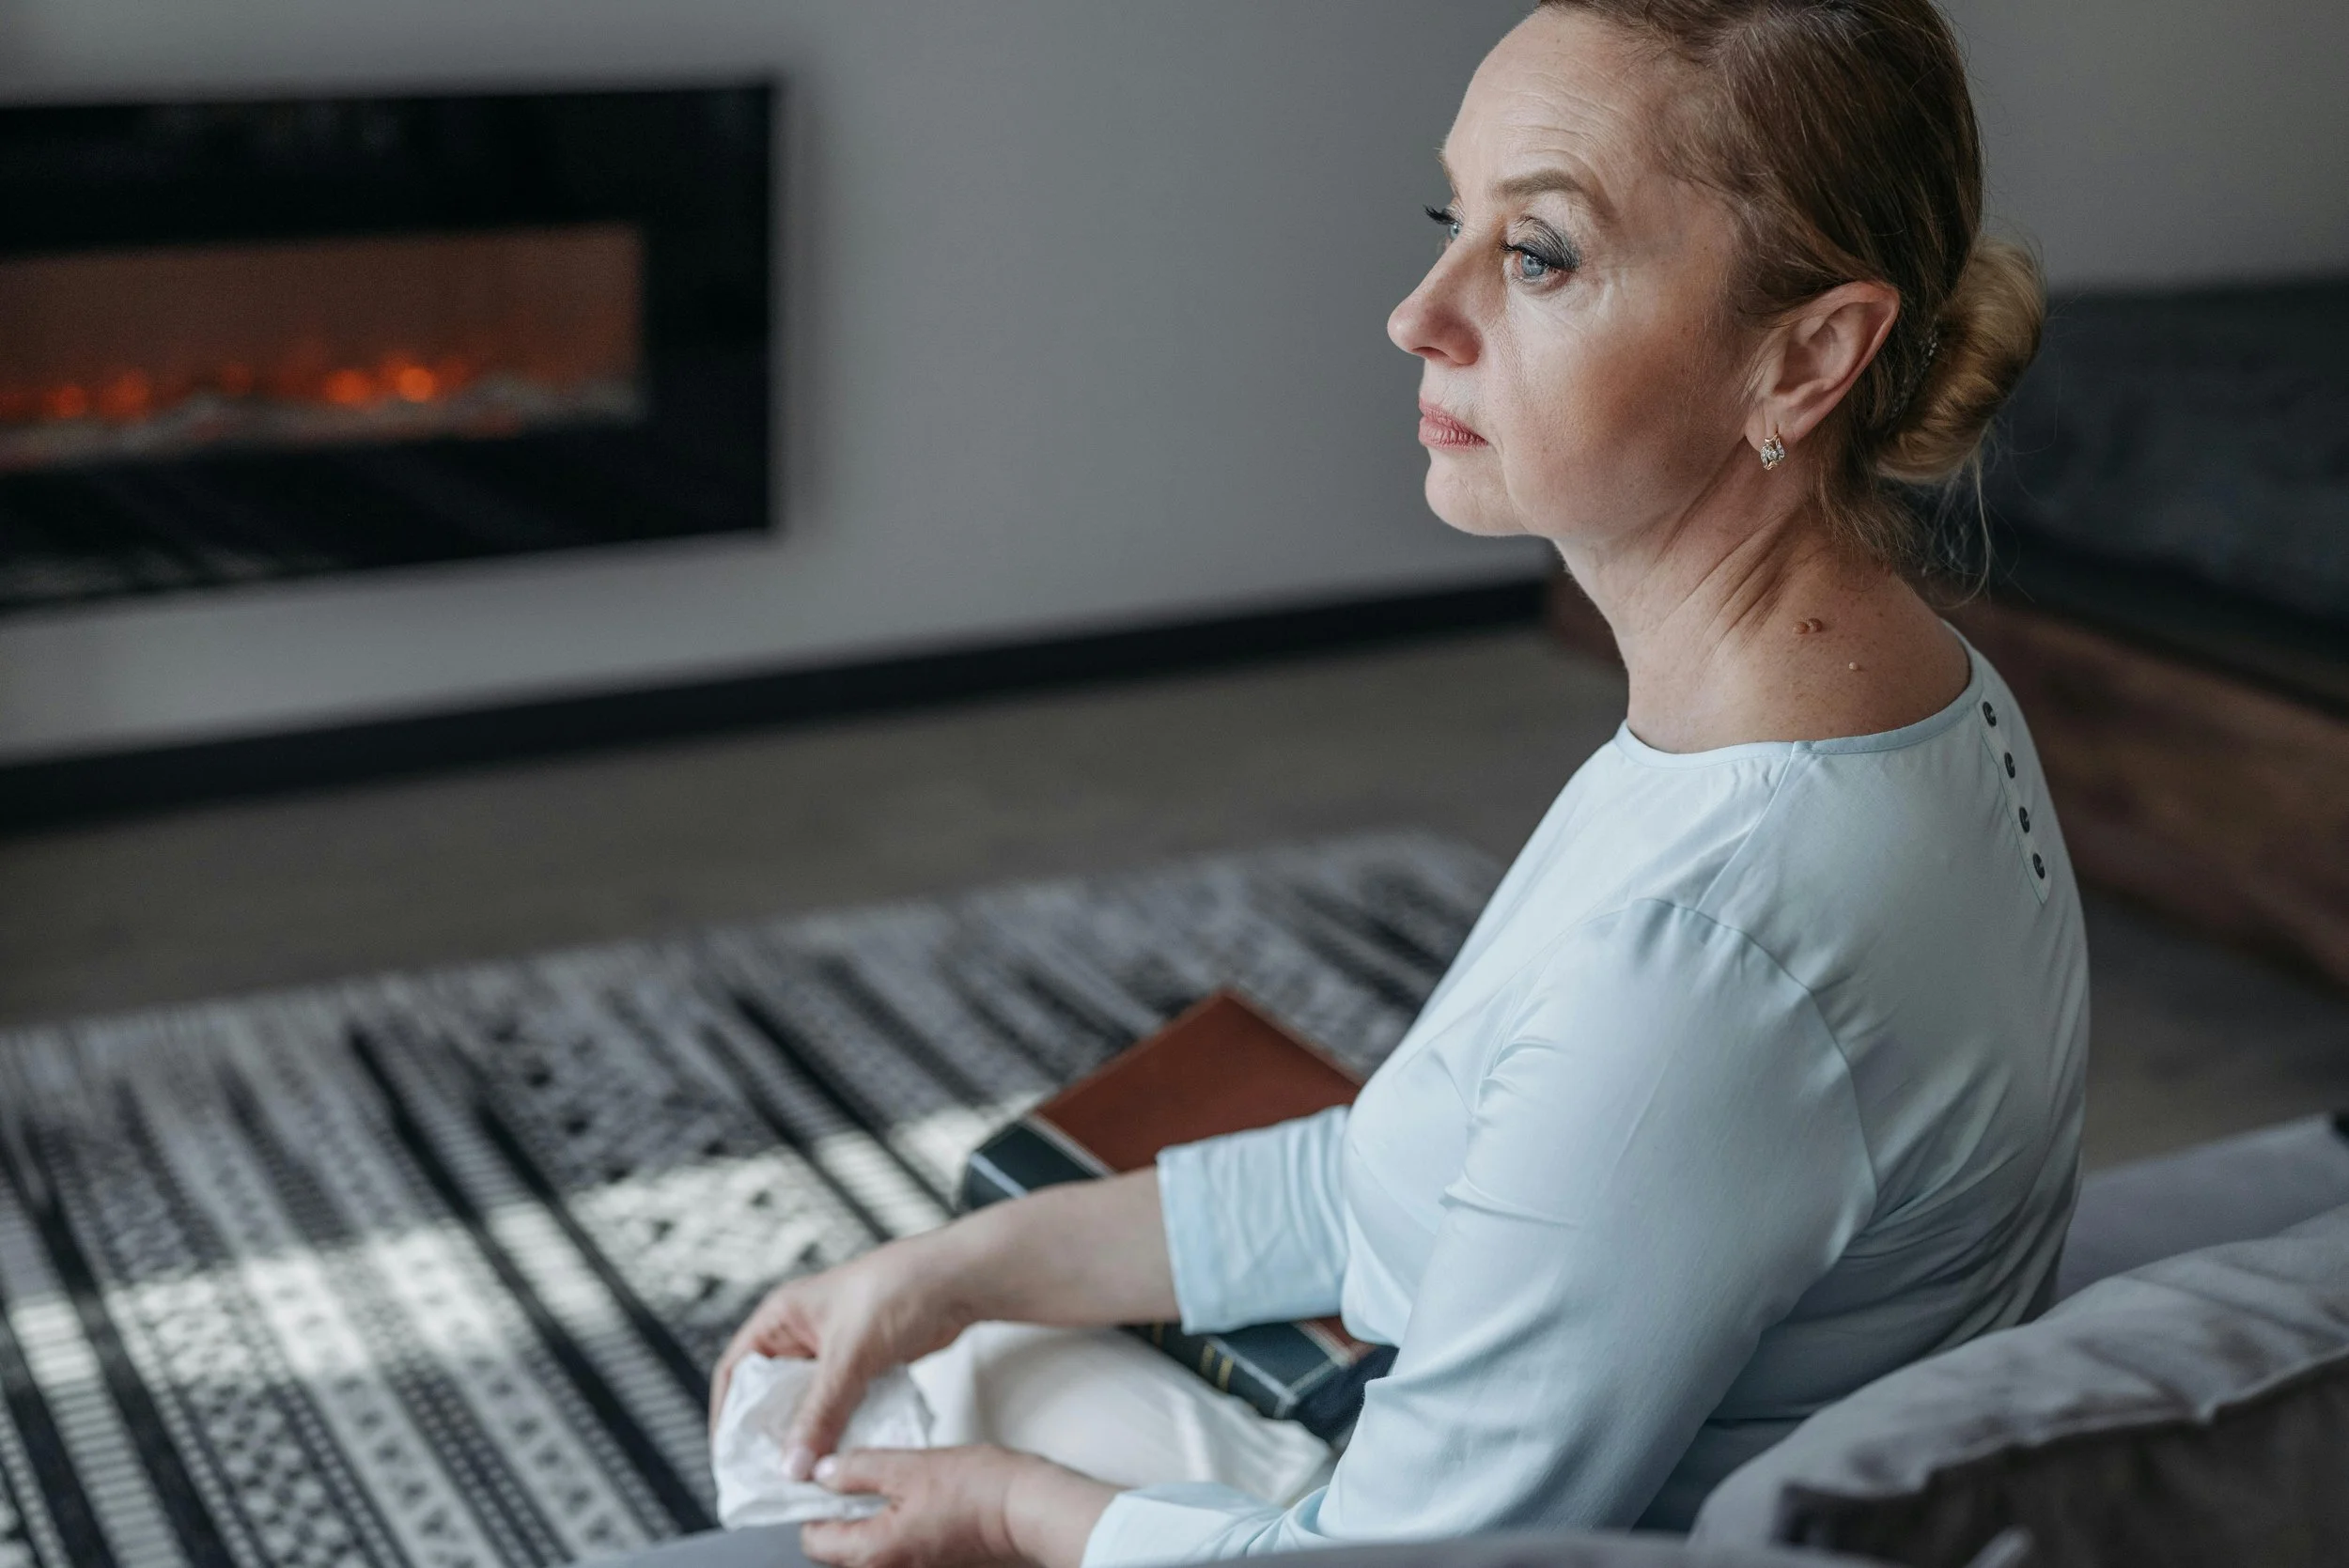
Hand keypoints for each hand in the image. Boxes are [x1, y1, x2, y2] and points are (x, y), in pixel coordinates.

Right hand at [709, 1235, 970, 1476]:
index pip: (736, 1370)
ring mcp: (834, 1350)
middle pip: (770, 1393)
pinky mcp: (863, 1364)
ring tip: (805, 1478)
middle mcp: (802, 1333)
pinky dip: (839, 1429)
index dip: (729, 1415)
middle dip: (771, 1434)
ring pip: (808, 1404)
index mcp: (782, 1316)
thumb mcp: (850, 1356)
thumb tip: (793, 1467)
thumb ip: (821, 1413)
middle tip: (770, 1478)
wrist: (957, 1280)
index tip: (730, 1458)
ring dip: (809, 1436)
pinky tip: (842, 1457)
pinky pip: (840, 1405)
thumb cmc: (897, 1293)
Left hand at [799, 1447, 1117, 1567]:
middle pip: (842, 1549)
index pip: (814, 1541)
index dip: (813, 1507)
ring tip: (891, 1482)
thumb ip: (858, 1469)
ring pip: (871, 1548)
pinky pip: (899, 1549)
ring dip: (871, 1517)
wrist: (1028, 1510)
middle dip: (844, 1512)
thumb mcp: (908, 1466)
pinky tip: (915, 1497)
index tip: (824, 1479)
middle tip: (858, 1474)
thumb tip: (823, 1473)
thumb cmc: (978, 1490)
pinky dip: (897, 1525)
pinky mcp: (934, 1565)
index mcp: (874, 1552)